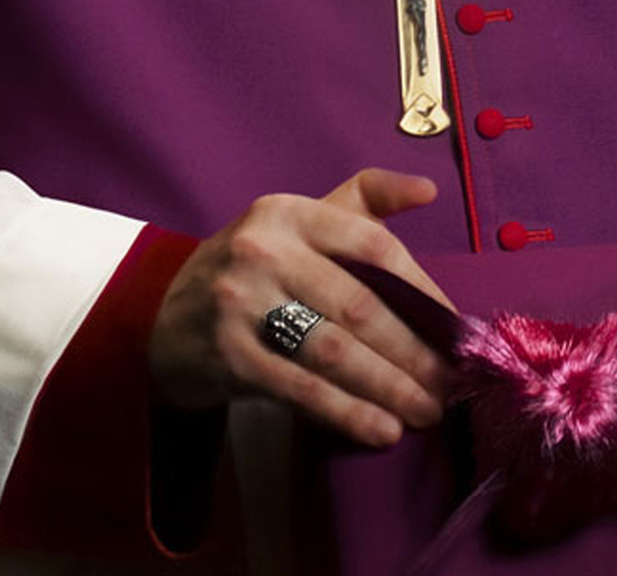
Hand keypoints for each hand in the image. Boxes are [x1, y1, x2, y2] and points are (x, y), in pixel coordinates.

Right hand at [148, 168, 454, 446]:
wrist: (163, 316)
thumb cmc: (252, 267)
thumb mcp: (297, 221)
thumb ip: (364, 200)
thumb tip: (428, 188)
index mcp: (288, 211)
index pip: (371, 244)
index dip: (421, 288)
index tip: (453, 327)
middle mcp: (263, 249)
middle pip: (358, 304)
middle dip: (413, 350)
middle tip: (449, 383)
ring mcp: (241, 303)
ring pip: (334, 351)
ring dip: (389, 387)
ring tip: (426, 410)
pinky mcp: (229, 355)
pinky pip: (302, 389)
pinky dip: (348, 413)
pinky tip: (383, 429)